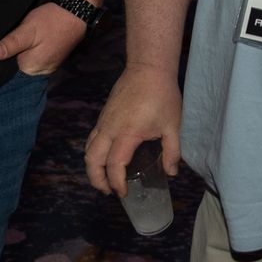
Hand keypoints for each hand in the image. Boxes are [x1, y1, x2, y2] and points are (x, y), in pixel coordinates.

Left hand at [0, 1, 87, 76]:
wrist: (75, 13)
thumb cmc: (51, 20)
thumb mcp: (27, 30)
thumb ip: (12, 43)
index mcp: (31, 68)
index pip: (10, 63)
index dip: (11, 48)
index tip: (18, 35)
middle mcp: (41, 72)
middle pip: (20, 61)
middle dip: (20, 48)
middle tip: (28, 32)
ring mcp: (50, 66)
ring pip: (30, 58)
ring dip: (29, 47)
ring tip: (36, 34)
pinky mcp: (55, 59)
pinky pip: (40, 56)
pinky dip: (38, 47)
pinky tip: (42, 37)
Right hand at [84, 64, 182, 196]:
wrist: (148, 68)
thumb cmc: (162, 96)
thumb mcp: (173, 125)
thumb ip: (172, 151)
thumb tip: (171, 172)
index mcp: (127, 133)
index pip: (115, 165)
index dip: (117, 183)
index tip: (123, 193)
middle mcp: (109, 129)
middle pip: (92, 160)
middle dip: (97, 180)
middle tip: (109, 191)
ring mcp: (104, 121)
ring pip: (88, 149)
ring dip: (92, 167)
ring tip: (104, 179)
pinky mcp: (103, 115)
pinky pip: (92, 138)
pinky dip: (93, 153)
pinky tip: (106, 157)